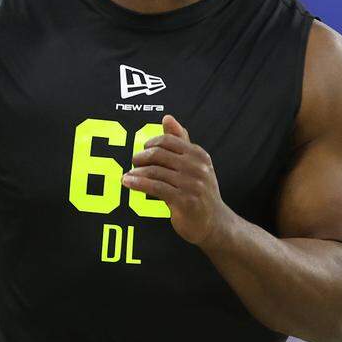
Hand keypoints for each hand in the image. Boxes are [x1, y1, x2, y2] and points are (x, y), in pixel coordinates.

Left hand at [122, 113, 233, 247]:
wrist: (214, 224)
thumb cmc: (200, 192)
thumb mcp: (194, 165)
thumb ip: (180, 141)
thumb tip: (167, 117)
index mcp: (199, 155)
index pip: (168, 140)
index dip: (150, 144)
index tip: (142, 151)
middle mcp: (198, 167)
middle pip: (159, 154)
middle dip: (141, 158)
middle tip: (133, 163)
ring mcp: (192, 184)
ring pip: (155, 171)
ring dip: (137, 173)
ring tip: (127, 176)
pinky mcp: (185, 200)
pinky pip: (155, 187)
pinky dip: (138, 184)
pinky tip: (128, 183)